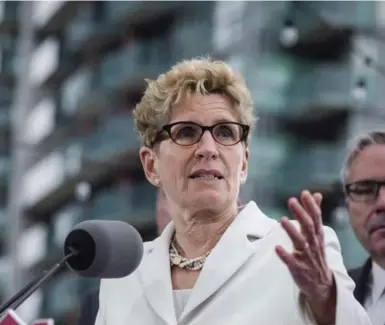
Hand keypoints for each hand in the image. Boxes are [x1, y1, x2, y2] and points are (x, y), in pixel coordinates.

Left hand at [275, 190, 335, 323]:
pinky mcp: (299, 269)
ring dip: (292, 231)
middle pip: (308, 227)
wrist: (321, 285)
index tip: (304, 193)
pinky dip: (285, 255)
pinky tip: (277, 248)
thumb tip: (316, 194)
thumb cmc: (315, 254)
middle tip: (291, 200)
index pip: (316, 218)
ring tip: (283, 220)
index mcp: (317, 236)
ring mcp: (306, 257)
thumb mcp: (316, 234)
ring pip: (300, 243)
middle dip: (301, 214)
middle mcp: (313, 245)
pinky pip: (292, 262)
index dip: (311, 206)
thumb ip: (315, 214)